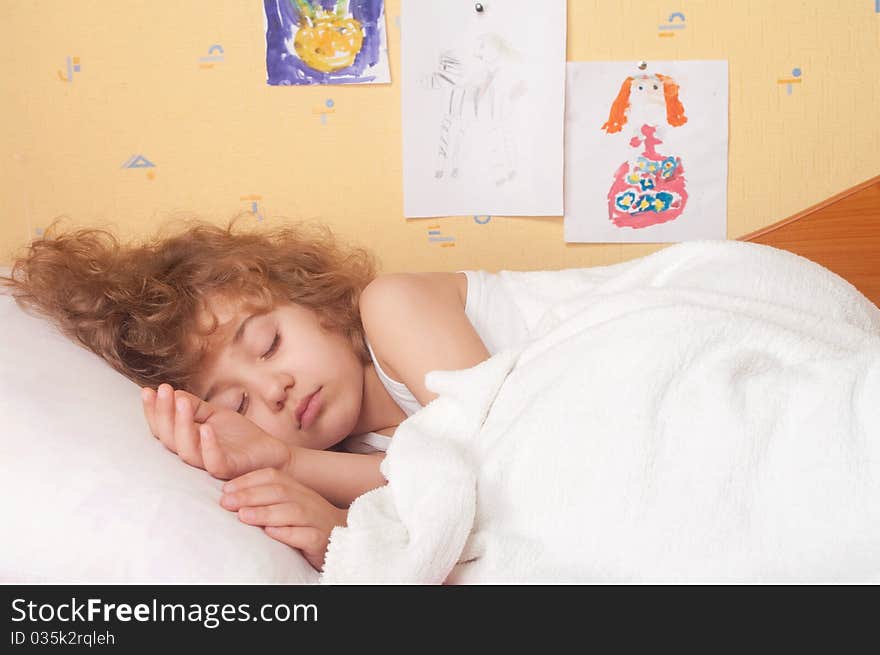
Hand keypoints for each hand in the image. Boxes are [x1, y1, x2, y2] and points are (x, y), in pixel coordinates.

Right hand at [141, 383, 292, 479]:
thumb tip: (172, 393)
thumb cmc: (239, 436)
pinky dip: (208, 446)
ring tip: (182, 402)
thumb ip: (194, 407)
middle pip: (169, 439)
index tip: (148, 390)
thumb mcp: (214, 414)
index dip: (154, 411)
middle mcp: (194, 454)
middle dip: (164, 413)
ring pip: (186, 450)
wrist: (271, 451)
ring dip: (182, 425)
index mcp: (187, 441)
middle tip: (164, 390)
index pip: (163, 428)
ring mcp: (209, 463)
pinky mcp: (229, 469)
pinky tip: (206, 427)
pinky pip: (214, 461)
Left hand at [220, 467, 347, 571]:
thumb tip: (231, 495)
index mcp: (297, 489)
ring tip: (243, 516)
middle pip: (279, 491)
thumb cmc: (307, 522)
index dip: (248, 480)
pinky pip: (305, 535)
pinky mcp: (321, 539)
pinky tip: (271, 533)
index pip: (272, 477)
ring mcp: (316, 519)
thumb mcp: (288, 504)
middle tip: (227, 503)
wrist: (342, 536)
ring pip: (292, 512)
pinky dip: (287, 533)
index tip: (226, 489)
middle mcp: (307, 500)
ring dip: (265, 513)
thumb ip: (266, 498)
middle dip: (250, 495)